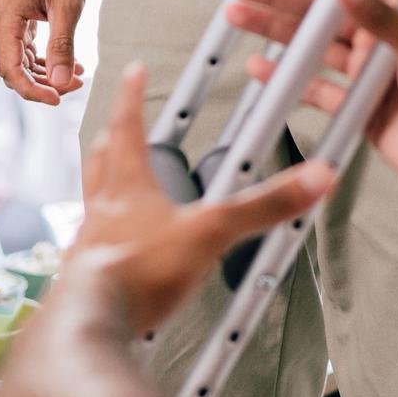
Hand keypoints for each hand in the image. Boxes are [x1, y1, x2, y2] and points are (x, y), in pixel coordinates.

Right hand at [0, 0, 88, 103]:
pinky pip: (27, 44)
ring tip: (79, 74)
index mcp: (5, 19)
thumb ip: (63, 45)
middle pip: (14, 68)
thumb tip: (62, 82)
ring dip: (47, 71)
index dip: (34, 90)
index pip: (12, 71)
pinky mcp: (18, 12)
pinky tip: (72, 61)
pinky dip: (46, 55)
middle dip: (44, 82)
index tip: (61, 98)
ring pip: (22, 58)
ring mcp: (7, 16)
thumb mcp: (68, 4)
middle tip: (78, 84)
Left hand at [68, 62, 333, 326]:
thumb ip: (263, 206)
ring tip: (116, 191)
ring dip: (102, 190)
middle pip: (100, 162)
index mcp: (127, 186)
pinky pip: (93, 250)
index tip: (133, 73)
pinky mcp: (86, 279)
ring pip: (92, 204)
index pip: (128, 127)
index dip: (132, 96)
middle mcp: (102, 210)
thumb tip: (311, 178)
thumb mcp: (212, 231)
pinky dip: (105, 243)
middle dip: (110, 139)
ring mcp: (89, 244)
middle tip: (114, 127)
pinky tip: (119, 258)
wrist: (89, 323)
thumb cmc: (139, 272)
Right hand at [223, 0, 397, 204]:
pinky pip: (317, 91)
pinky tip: (264, 70)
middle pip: (319, 11)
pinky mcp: (361, 112)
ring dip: (276, 34)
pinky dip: (288, 82)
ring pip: (311, 49)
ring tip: (240, 17)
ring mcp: (368, 76)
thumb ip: (382, 17)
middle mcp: (381, 41)